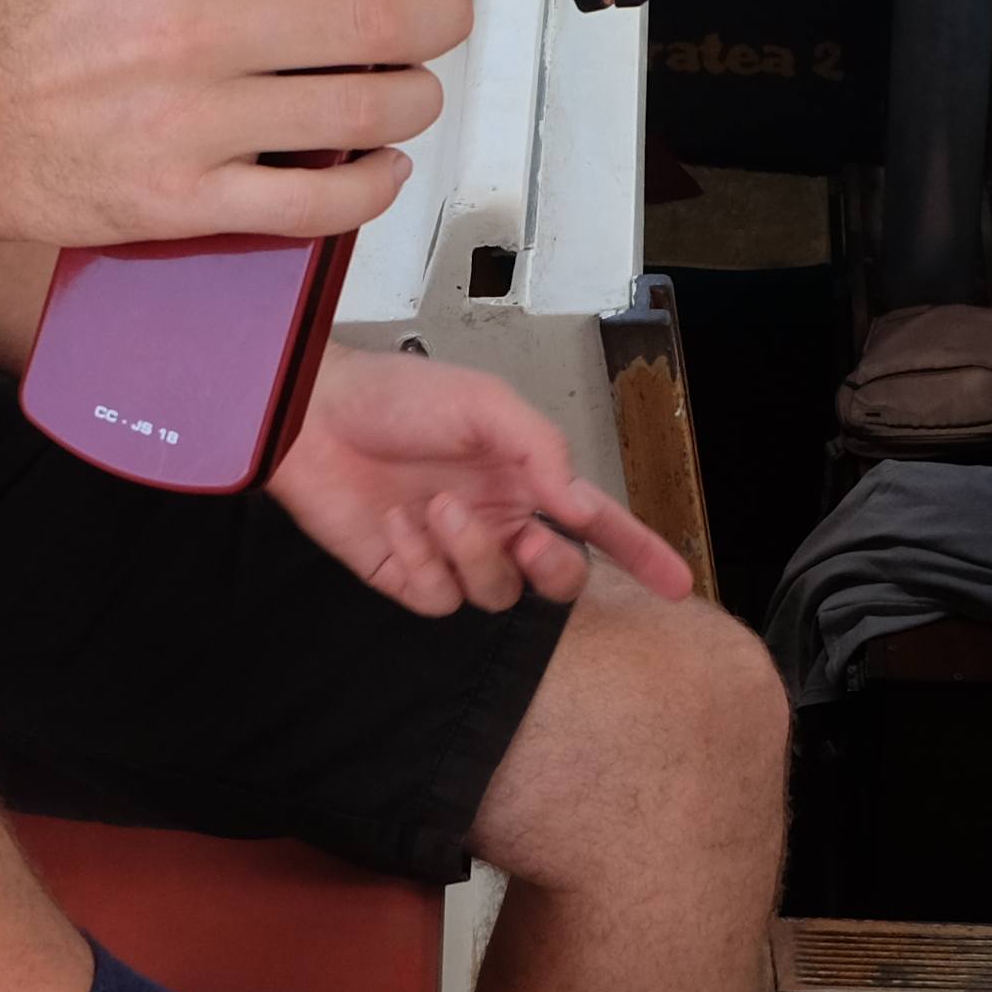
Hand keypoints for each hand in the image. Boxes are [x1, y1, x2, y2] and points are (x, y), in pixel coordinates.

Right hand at [0, 0, 485, 252]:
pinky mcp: (186, 203)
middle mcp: (192, 34)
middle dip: (440, 17)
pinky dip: (375, 185)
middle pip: (373, 22)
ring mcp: (193, 125)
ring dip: (417, 100)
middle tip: (449, 14)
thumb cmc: (38, 36)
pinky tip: (384, 166)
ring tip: (415, 89)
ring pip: (362, 113)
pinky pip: (317, 204)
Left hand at [271, 347, 698, 616]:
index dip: (640, 555)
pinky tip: (399, 526)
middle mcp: (494, 518)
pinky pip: (436, 597)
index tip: (678, 586)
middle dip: (553, 566)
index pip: (596, 525)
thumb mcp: (485, 403)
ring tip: (435, 507)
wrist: (313, 413)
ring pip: (496, 592)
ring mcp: (449, 552)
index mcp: (523, 477)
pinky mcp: (403, 575)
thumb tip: (581, 502)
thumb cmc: (395, 394)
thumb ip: (540, 449)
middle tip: (530, 536)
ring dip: (472, 552)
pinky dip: (422, 563)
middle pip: (555, 577)